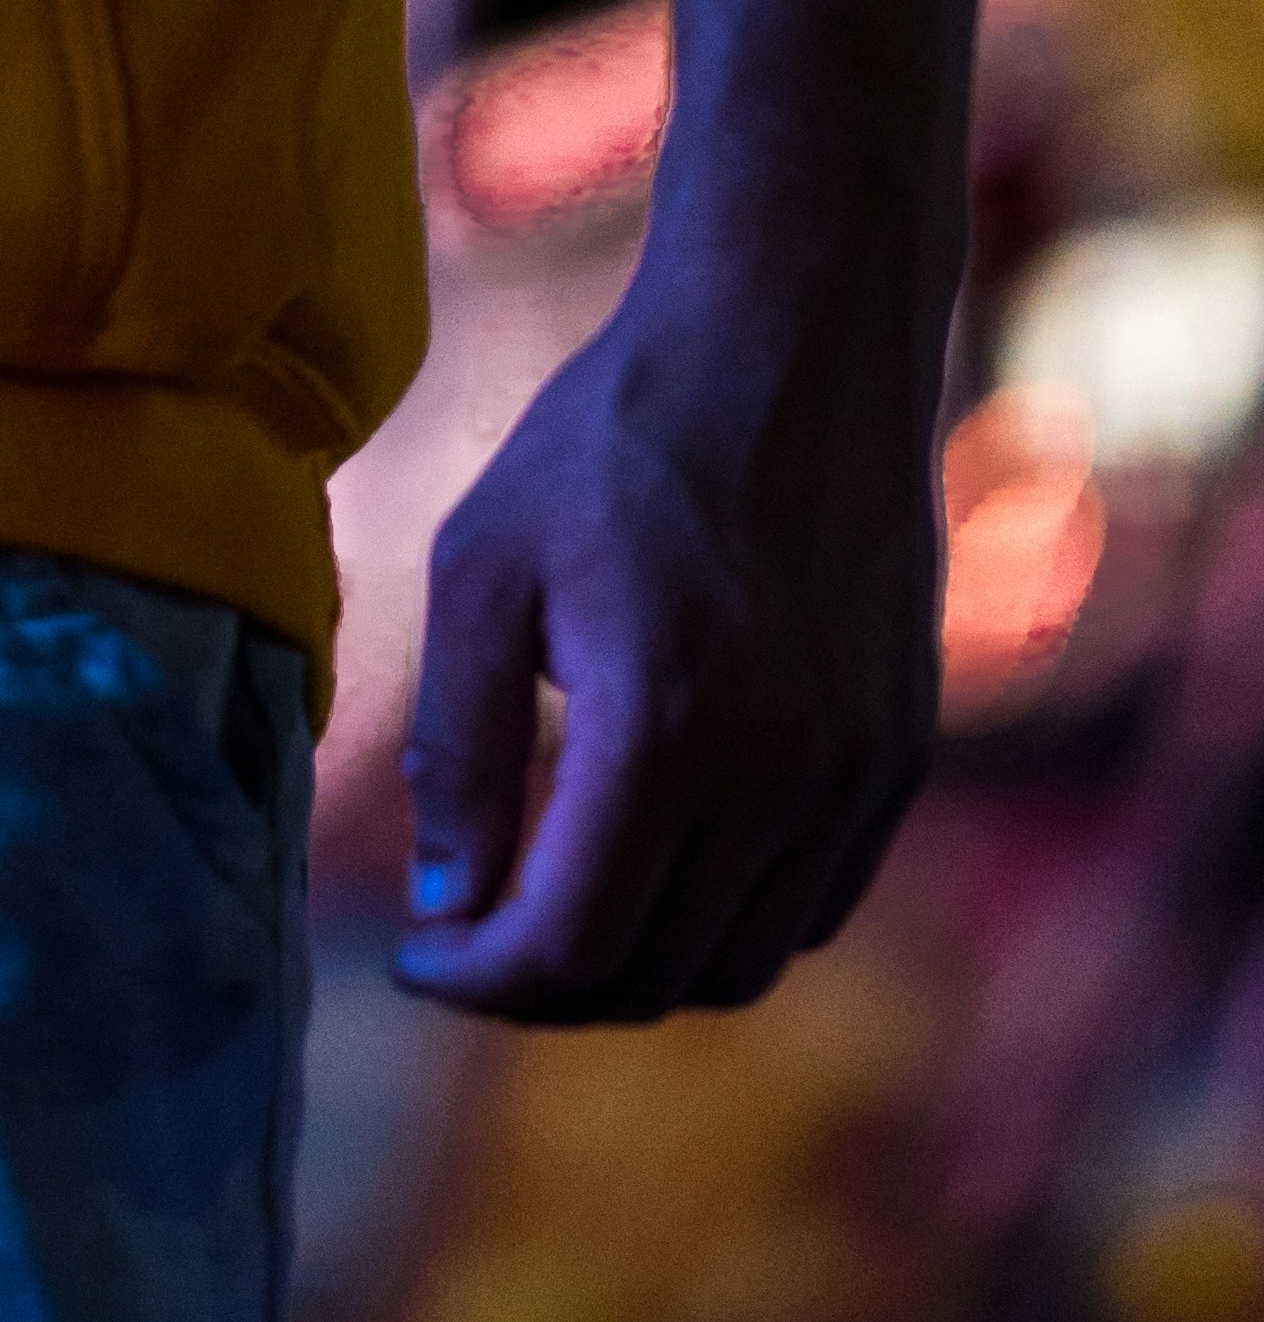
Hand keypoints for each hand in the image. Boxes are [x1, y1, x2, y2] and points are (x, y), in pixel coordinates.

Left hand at [393, 245, 944, 1023]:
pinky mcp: (902, 755)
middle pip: (656, 973)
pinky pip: (813, 907)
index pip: (572, 941)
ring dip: (640, 967)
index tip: (418, 956)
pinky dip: (728, 922)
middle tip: (471, 936)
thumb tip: (446, 901)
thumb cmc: (618, 432)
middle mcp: (784, 774)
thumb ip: (459, 742)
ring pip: (743, 962)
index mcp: (668, 727)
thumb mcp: (486, 563)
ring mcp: (860, 774)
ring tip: (552, 906)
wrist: (794, 337)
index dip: (480, 977)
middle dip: (546, 983)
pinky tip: (657, 860)